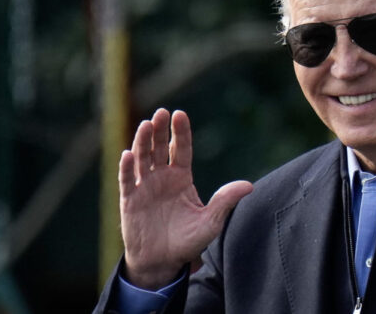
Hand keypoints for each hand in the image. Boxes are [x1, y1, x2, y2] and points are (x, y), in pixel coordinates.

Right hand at [118, 108, 253, 288]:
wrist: (163, 262)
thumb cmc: (187, 241)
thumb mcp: (211, 222)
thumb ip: (225, 202)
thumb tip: (249, 186)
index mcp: (181, 177)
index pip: (180, 149)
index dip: (180, 132)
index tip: (179, 114)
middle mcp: (162, 177)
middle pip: (159, 148)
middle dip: (159, 130)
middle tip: (161, 112)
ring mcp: (145, 187)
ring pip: (142, 158)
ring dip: (142, 142)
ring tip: (145, 125)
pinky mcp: (130, 200)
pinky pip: (127, 181)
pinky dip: (127, 168)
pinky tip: (128, 155)